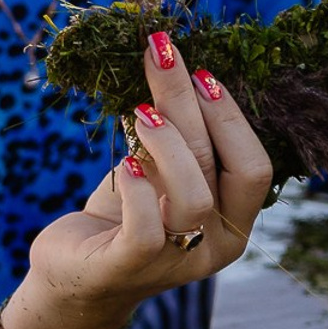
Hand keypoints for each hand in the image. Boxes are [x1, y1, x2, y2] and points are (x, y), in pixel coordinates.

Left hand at [18, 36, 271, 328]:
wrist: (72, 271)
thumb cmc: (123, 213)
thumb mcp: (156, 172)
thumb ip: (176, 139)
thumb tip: (176, 68)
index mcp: (234, 222)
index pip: (255, 167)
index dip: (232, 117)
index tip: (202, 73)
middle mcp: (216, 246)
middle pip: (221, 167)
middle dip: (193, 104)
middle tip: (163, 58)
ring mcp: (176, 263)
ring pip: (193, 196)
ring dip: (168, 143)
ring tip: (140, 110)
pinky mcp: (128, 269)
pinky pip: (146, 230)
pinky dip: (138, 189)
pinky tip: (125, 161)